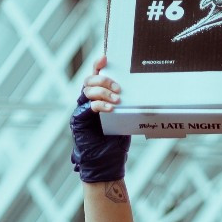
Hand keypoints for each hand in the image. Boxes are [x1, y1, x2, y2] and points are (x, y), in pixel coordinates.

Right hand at [71, 53, 129, 183]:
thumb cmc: (115, 143)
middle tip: (118, 89)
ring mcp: (81, 111)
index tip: (106, 57)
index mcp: (97, 99)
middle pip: (89, 81)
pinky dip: (99, 106)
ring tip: (117, 100)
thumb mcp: (125, 120)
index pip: (95, 77)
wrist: (106, 164)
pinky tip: (110, 109)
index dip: (98, 66)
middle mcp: (86, 102)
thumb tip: (143, 93)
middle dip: (104, 81)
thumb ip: (127, 106)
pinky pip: (87, 107)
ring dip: (103, 93)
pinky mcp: (79, 121)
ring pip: (87, 92)